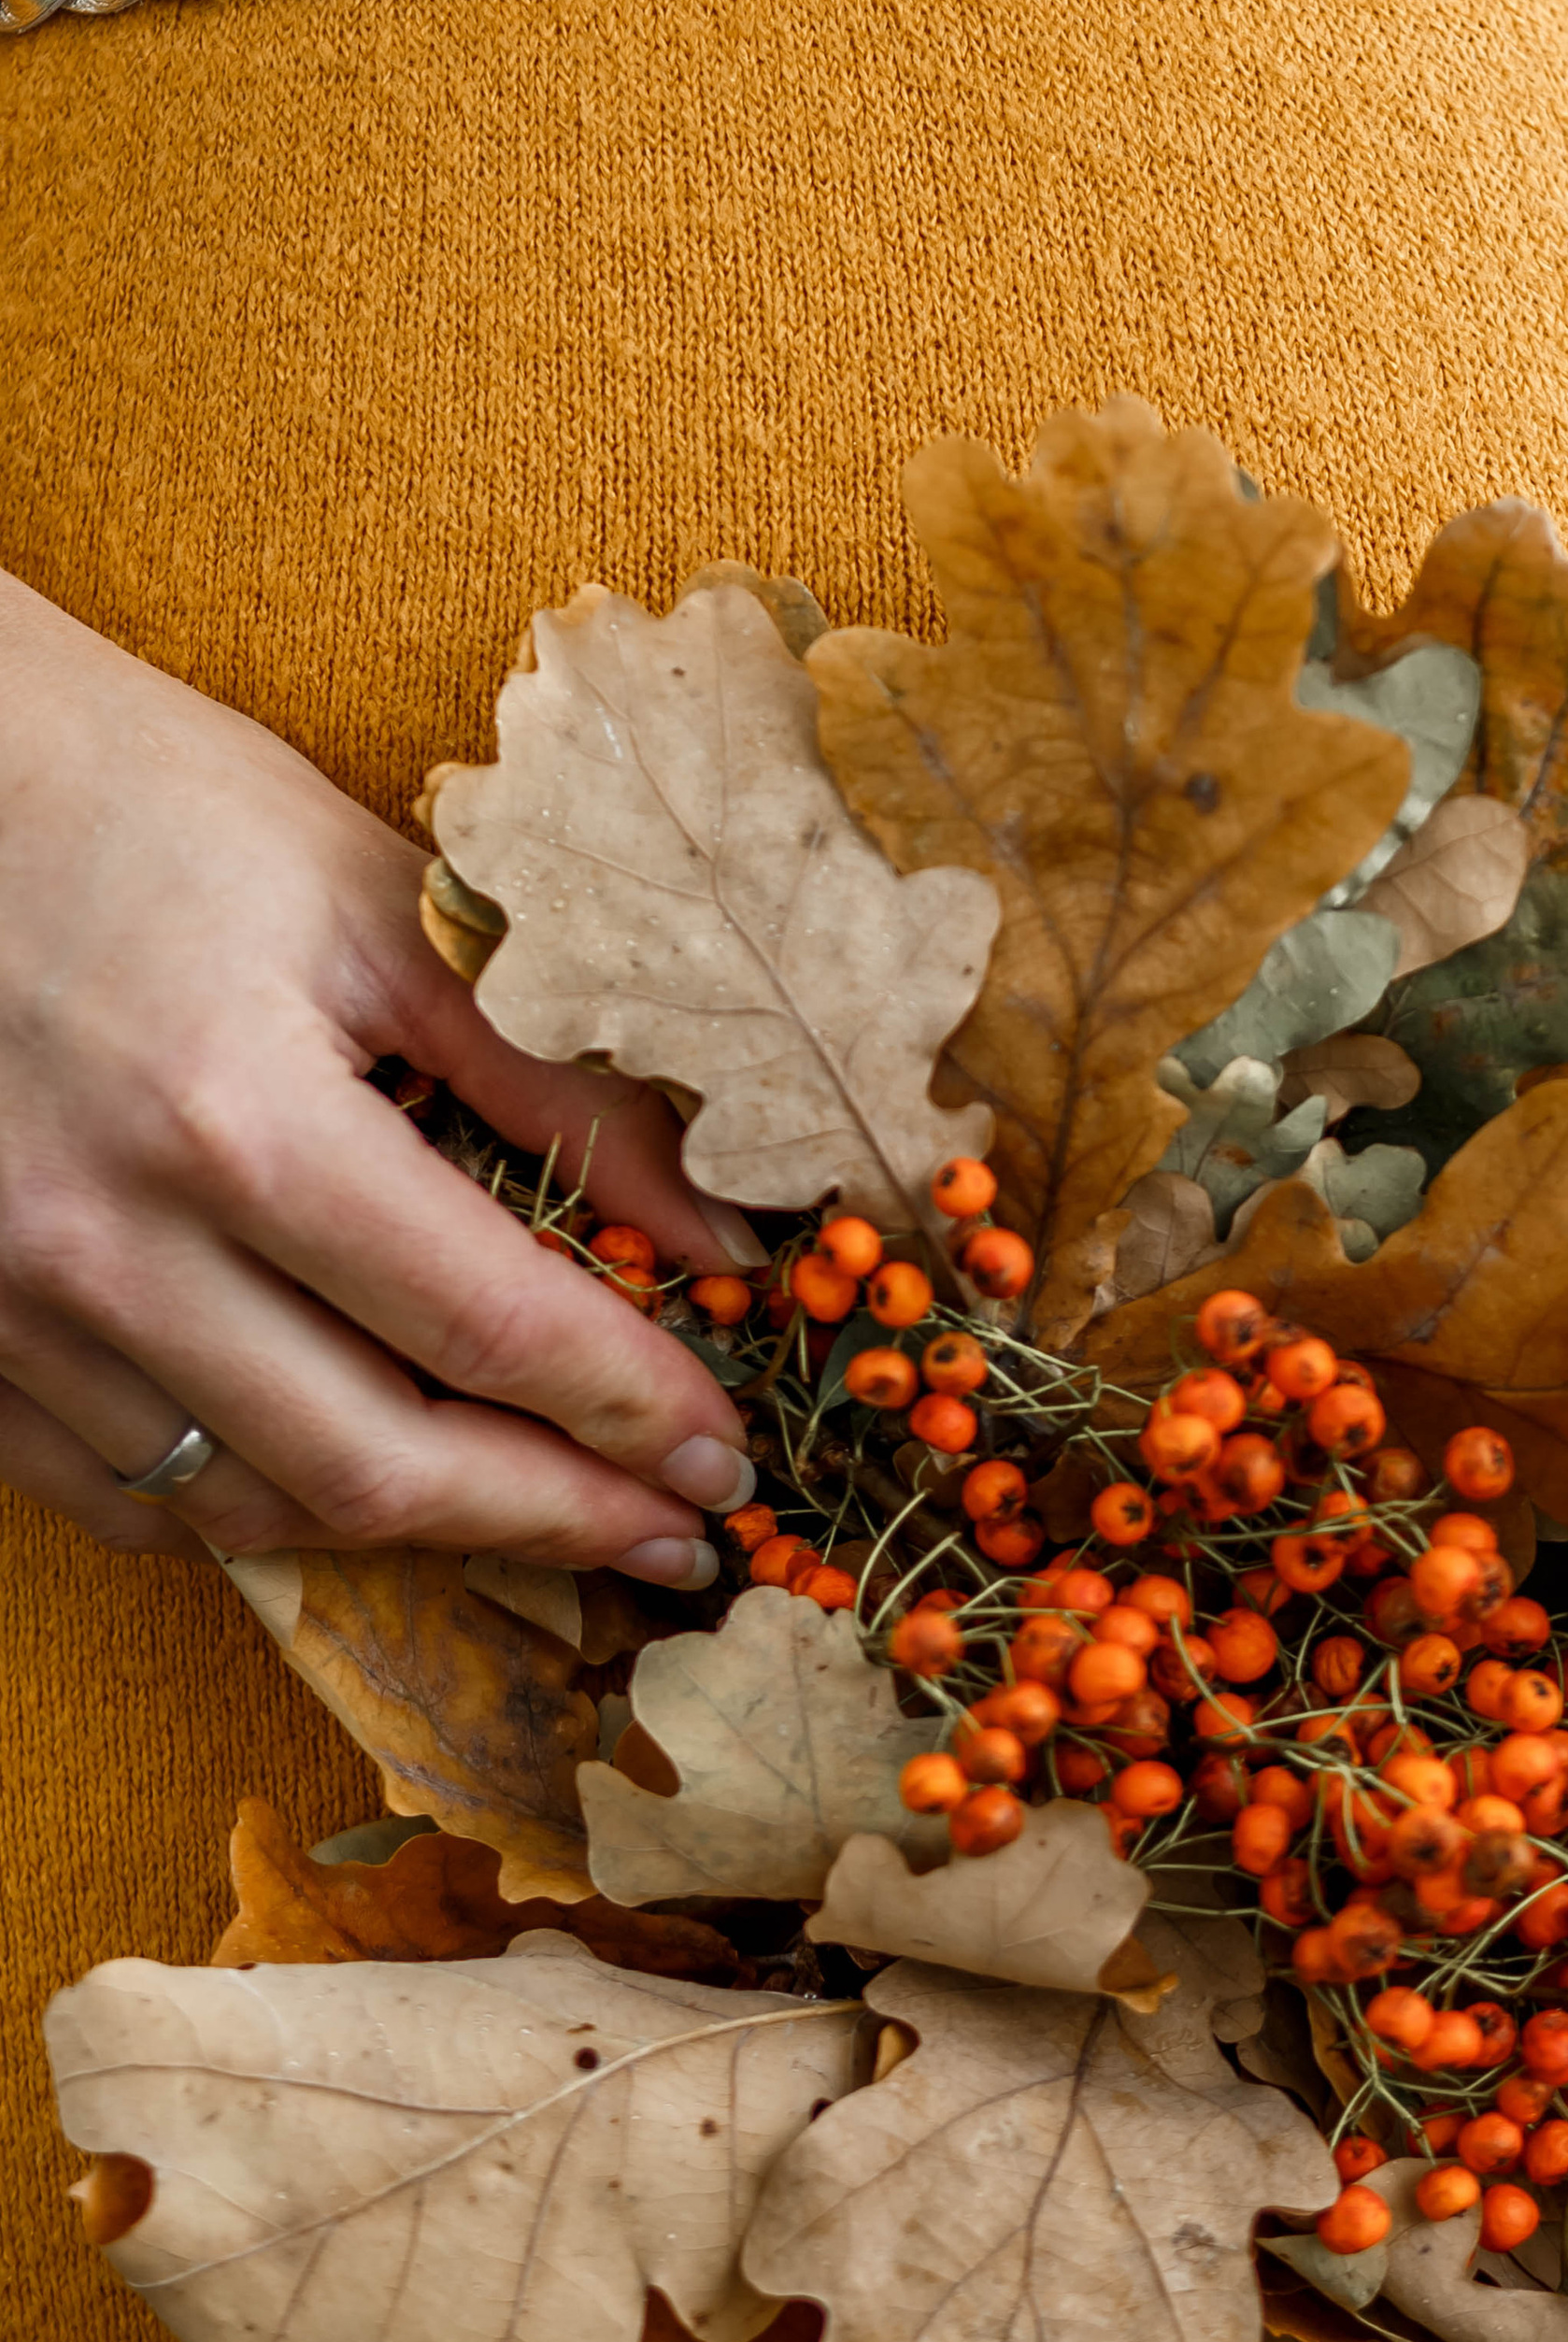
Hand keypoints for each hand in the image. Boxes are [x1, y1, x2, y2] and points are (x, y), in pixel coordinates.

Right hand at [0, 570, 763, 1575]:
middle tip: (677, 1537)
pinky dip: (261, 1507)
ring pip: (249, 1504)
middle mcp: (111, 1247)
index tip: (723, 1454)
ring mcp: (13, 1308)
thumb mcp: (378, 905)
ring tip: (552, 1519)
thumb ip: (553, 1081)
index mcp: (239, 1121)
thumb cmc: (156, 804)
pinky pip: (124, 1493)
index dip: (630, 1409)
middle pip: (374, 1466)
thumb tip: (718, 1237)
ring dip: (423, 1534)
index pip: (486, 1326)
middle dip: (555, 1520)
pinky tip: (363, 1483)